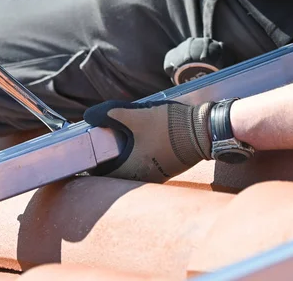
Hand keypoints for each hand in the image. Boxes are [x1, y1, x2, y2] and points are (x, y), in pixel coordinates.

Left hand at [83, 100, 212, 182]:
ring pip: (131, 170)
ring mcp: (156, 176)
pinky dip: (138, 158)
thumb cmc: (168, 126)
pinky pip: (145, 167)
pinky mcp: (166, 170)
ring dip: (124, 159)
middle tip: (102, 144)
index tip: (88, 152)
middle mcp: (142, 178)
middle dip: (108, 160)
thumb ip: (109, 114)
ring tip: (120, 142)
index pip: (102, 174)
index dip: (92, 163)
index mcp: (130, 169)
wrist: (203, 131)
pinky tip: (141, 143)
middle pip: (116, 172)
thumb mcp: (135, 115)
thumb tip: (88, 116)